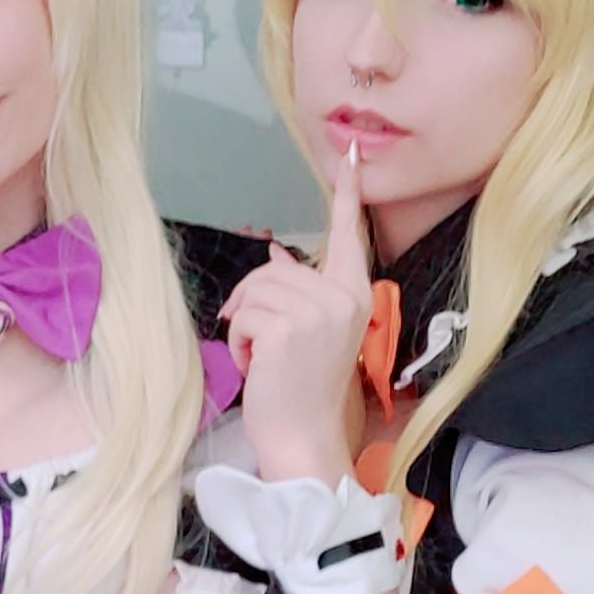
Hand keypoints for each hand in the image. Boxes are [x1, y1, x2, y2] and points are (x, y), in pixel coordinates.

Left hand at [223, 142, 369, 483]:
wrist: (305, 437)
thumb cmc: (303, 390)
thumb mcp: (307, 333)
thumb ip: (298, 291)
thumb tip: (278, 257)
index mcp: (354, 294)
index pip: (348, 236)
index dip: (348, 196)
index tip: (351, 156)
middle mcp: (343, 297)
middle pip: (275, 271)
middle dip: (252, 303)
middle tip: (259, 342)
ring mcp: (318, 311)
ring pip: (256, 291)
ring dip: (245, 326)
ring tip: (263, 358)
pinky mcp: (289, 327)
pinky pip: (244, 315)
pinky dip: (239, 343)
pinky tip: (257, 366)